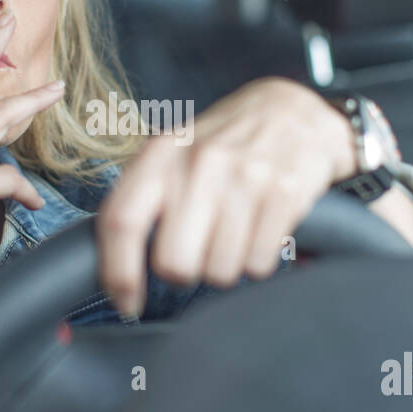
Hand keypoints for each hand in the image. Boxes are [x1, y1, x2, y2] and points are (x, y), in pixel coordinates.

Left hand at [96, 77, 359, 316]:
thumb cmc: (228, 139)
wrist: (297, 109)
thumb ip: (145, 196)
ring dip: (225, 266)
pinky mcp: (285, 193)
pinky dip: (258, 261)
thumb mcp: (177, 150)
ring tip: (234, 234)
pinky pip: (258, 265)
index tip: (126, 303)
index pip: (122, 221)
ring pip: (219, 271)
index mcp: (162, 154)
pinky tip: (260, 232)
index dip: (118, 273)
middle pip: (173, 262)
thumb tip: (115, 261)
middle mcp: (200, 163)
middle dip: (184, 273)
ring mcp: (245, 177)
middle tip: (197, 254)